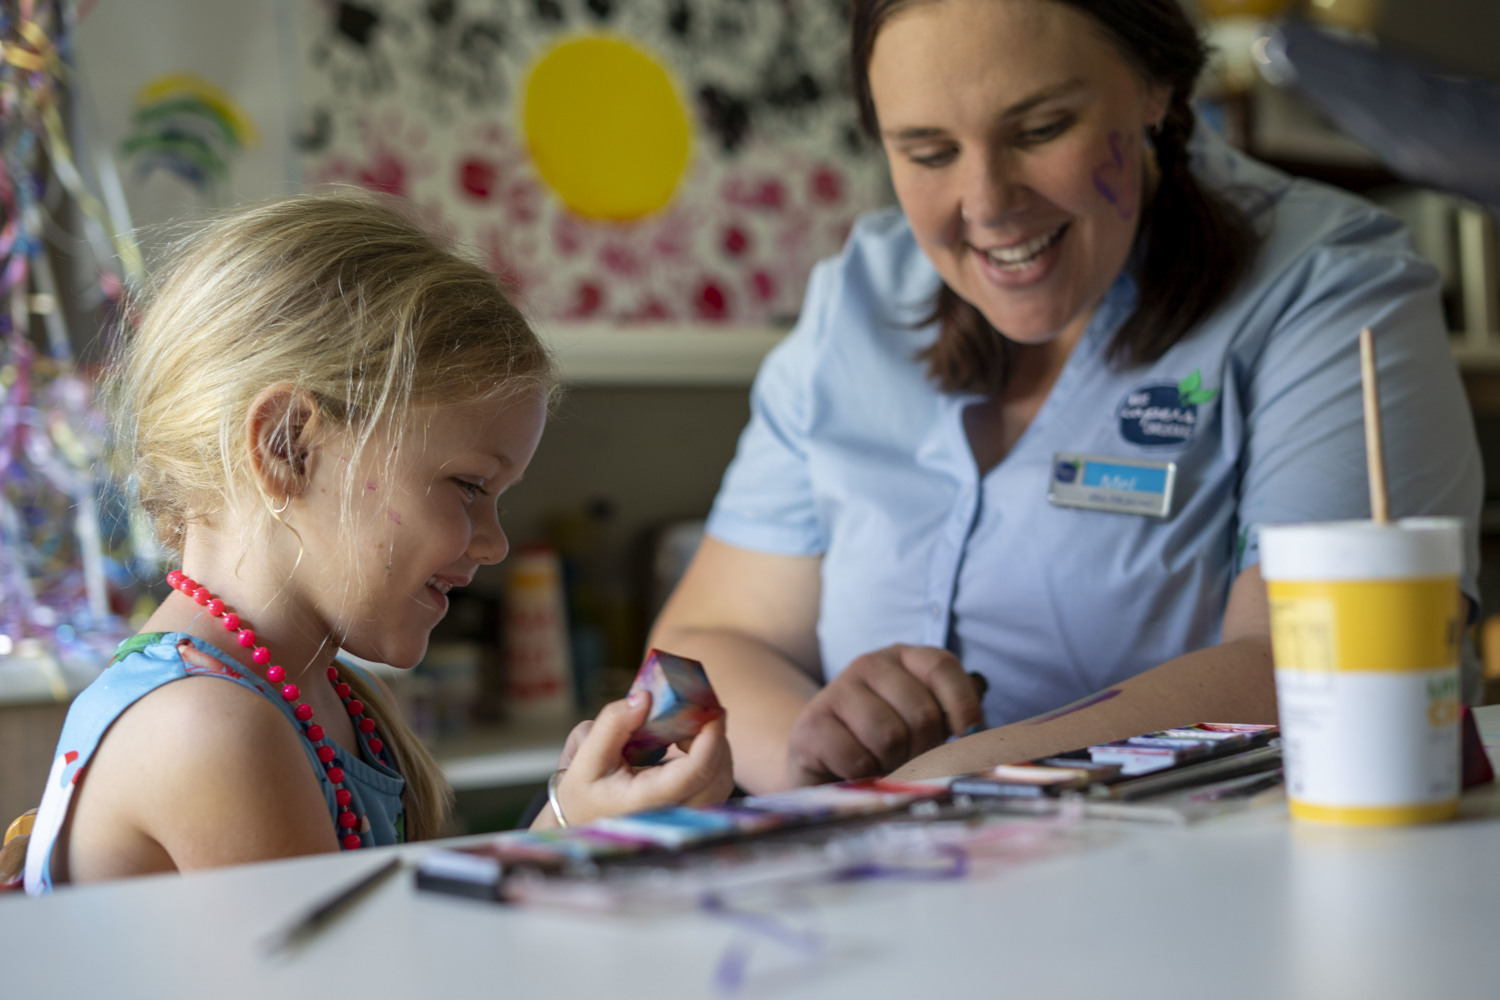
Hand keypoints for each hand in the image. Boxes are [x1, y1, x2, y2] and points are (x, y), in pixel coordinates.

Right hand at [543, 691, 733, 827]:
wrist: (583, 821)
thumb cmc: (585, 792)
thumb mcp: (585, 757)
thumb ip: (612, 724)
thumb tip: (645, 698)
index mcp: (646, 802)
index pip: (695, 773)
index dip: (710, 739)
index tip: (711, 710)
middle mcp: (671, 817)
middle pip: (717, 777)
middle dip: (717, 738)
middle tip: (701, 709)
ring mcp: (684, 820)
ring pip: (722, 783)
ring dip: (716, 748)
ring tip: (691, 725)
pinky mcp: (690, 815)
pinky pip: (717, 787)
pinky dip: (713, 760)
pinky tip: (691, 743)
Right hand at [786, 644, 984, 785]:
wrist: (823, 760)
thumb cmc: (887, 744)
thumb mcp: (926, 727)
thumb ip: (958, 724)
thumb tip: (989, 740)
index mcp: (905, 658)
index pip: (943, 667)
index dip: (963, 706)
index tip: (967, 738)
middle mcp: (870, 664)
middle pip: (922, 712)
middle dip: (925, 750)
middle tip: (913, 761)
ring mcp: (837, 690)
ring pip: (890, 736)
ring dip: (894, 764)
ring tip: (884, 764)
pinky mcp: (812, 724)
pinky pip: (857, 757)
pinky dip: (865, 775)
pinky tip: (856, 770)